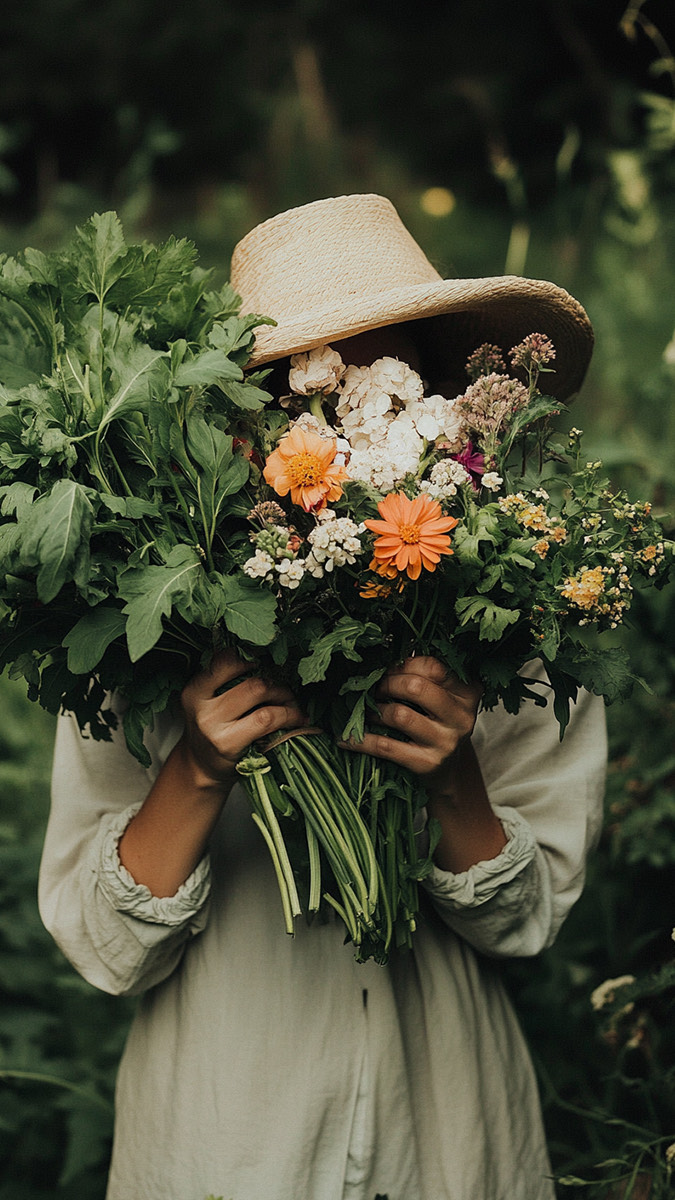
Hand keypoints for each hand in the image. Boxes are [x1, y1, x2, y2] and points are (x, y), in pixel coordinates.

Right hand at [179, 649, 305, 787]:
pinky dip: (289, 715)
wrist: (201, 769)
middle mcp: (200, 705)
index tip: (266, 666)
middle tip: (286, 692)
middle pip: (249, 677)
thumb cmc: (215, 732)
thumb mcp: (210, 702)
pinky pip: (267, 718)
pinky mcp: (228, 742)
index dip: (251, 658)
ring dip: (285, 696)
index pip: (225, 659)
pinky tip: (297, 719)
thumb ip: (228, 682)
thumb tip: (269, 661)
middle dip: (276, 682)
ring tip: (292, 705)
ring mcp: (213, 725)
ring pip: (259, 692)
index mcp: (195, 689)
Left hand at [339, 656, 480, 790]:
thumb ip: (423, 678)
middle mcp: (461, 716)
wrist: (447, 772)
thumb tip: (380, 661)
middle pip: (416, 687)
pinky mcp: (428, 764)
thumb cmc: (437, 725)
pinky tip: (345, 739)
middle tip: (374, 689)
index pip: (433, 667)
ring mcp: (446, 742)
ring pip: (400, 715)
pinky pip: (386, 746)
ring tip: (365, 711)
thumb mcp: (441, 699)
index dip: (404, 665)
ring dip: (374, 711)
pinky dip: (361, 741)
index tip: (387, 670)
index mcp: (468, 692)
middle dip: (387, 684)